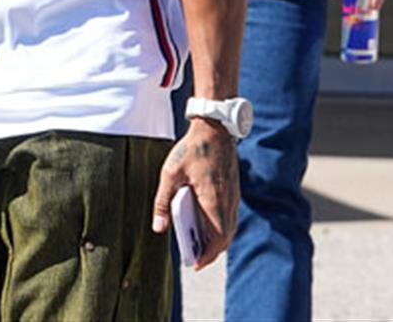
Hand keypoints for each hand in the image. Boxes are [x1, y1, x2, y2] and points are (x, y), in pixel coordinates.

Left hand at [151, 118, 238, 268]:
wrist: (214, 128)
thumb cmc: (192, 150)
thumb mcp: (170, 174)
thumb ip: (163, 202)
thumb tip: (159, 228)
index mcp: (214, 202)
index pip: (217, 239)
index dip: (207, 255)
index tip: (195, 264)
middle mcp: (228, 202)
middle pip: (225, 236)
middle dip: (211, 251)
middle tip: (195, 257)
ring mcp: (233, 195)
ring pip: (229, 226)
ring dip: (217, 238)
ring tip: (198, 242)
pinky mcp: (233, 188)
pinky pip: (230, 215)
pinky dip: (220, 225)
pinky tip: (206, 222)